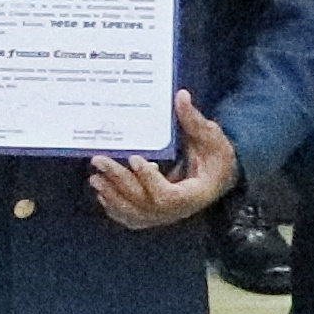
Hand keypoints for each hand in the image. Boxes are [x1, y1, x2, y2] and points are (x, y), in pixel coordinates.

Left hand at [92, 96, 236, 229]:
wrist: (218, 179)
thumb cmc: (216, 158)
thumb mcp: (210, 138)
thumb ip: (194, 120)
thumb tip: (180, 95)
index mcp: (194, 194)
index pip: (167, 195)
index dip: (149, 179)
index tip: (134, 158)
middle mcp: (177, 211)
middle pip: (143, 202)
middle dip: (119, 180)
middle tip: (99, 160)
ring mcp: (163, 217)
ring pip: (133, 213)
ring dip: (111, 195)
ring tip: (95, 176)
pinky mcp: (153, 217)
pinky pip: (130, 217)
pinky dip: (113, 206)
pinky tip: (101, 191)